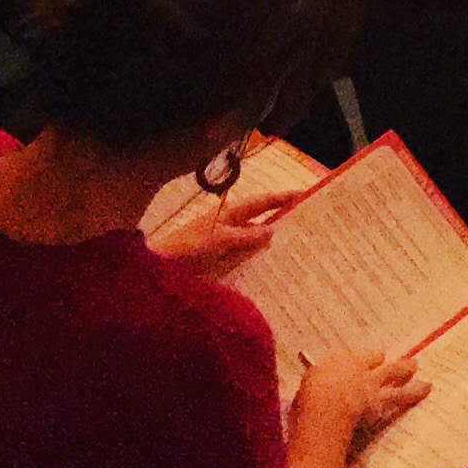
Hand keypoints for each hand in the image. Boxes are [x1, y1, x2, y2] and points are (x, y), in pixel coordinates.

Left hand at [161, 179, 302, 273]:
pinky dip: (259, 262)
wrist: (157, 270)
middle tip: (311, 228)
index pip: (263, 201)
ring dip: (272, 247)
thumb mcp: (218, 239)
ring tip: (297, 254)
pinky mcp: (220, 261)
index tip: (308, 195)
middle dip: (284, 223)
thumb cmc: (186, 248)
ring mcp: (225, 244)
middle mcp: (230, 226)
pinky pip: (246, 259)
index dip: (284, 197)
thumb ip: (245, 236)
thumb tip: (273, 230)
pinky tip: (272, 273)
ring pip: (255, 242)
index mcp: (231, 214)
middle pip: (263, 221)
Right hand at [301, 347, 430, 442]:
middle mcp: (356, 366)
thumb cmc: (306, 403)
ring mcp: (372, 381)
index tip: (361, 364)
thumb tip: (316, 388)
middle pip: (375, 358)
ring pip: (394, 371)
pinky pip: (403, 393)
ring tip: (414, 366)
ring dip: (405, 369)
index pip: (348, 356)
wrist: (325, 410)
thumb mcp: (305, 391)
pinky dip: (415, 392)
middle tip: (388, 360)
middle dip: (380, 359)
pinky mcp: (382, 397)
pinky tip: (426, 389)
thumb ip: (315, 386)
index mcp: (333, 361)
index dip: (357, 362)